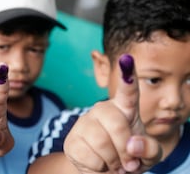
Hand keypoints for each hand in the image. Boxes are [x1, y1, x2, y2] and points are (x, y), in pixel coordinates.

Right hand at [64, 54, 161, 173]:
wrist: (104, 172)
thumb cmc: (129, 159)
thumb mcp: (148, 156)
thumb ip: (149, 149)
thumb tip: (132, 144)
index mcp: (125, 110)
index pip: (128, 91)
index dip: (127, 76)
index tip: (126, 59)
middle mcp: (102, 111)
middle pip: (116, 123)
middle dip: (125, 148)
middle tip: (128, 162)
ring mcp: (85, 123)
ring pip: (101, 141)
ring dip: (112, 161)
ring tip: (113, 163)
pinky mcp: (72, 140)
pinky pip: (87, 154)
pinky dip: (98, 166)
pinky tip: (98, 163)